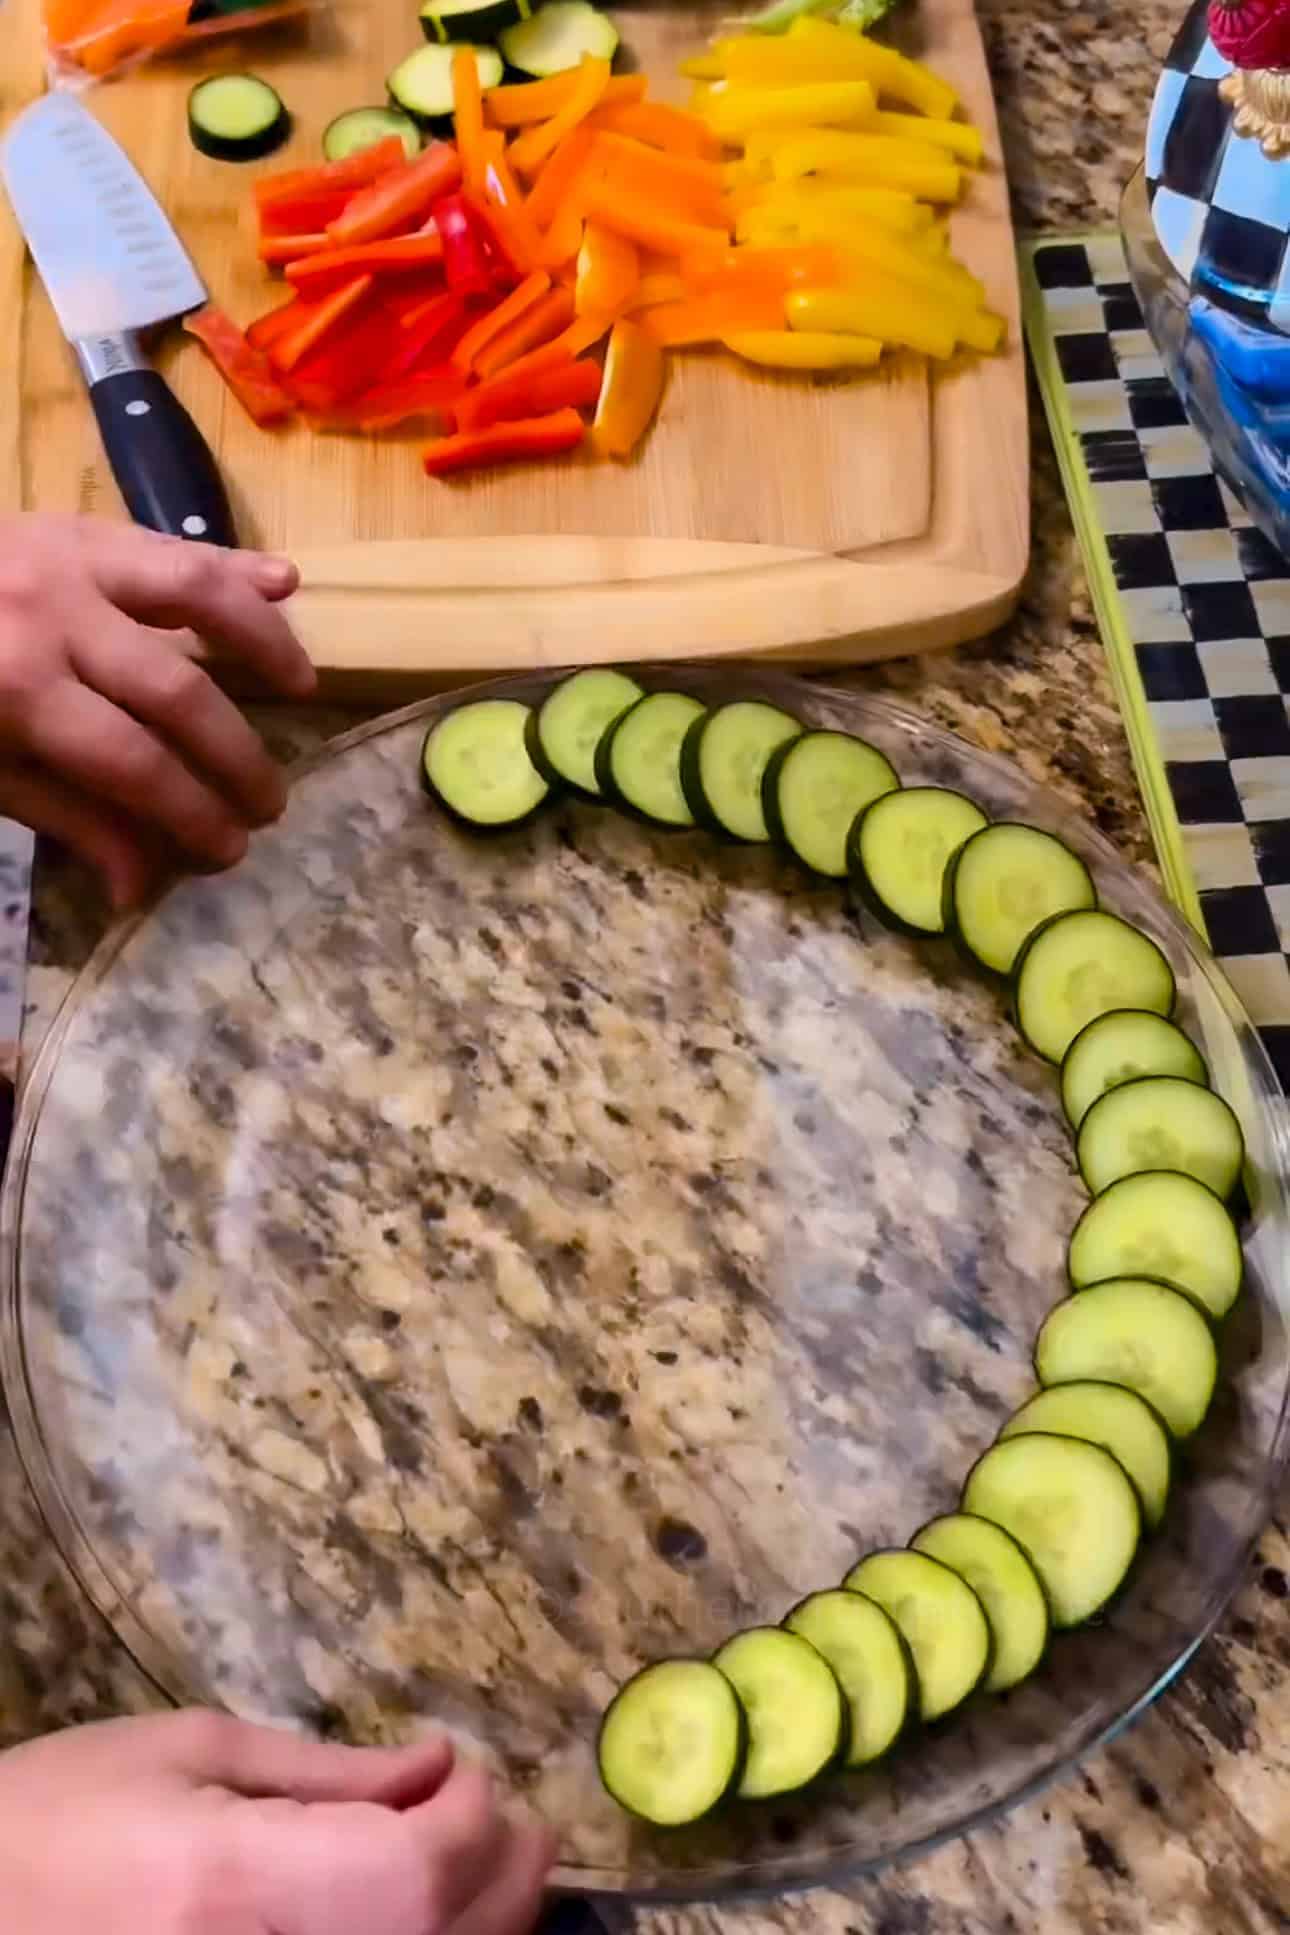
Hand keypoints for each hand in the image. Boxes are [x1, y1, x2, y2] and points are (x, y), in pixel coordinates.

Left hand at [0, 515, 316, 908]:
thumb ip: (65, 816)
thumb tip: (140, 888)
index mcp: (18, 692)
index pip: (135, 764)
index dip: (192, 812)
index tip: (229, 849)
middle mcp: (55, 620)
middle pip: (178, 693)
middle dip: (235, 756)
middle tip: (270, 802)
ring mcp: (72, 561)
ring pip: (196, 592)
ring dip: (262, 641)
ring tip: (304, 685)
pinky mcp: (80, 527)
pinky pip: (169, 544)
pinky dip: (233, 562)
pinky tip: (285, 584)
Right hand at [0, 1709, 556, 1934]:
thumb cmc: (57, 1818)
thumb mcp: (183, 1755)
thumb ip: (322, 1773)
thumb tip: (431, 1768)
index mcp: (235, 1883)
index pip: (418, 1868)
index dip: (472, 1811)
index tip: (461, 1761)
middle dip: (507, 1870)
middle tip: (510, 1814)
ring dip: (484, 1923)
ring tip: (483, 1864)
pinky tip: (429, 1918)